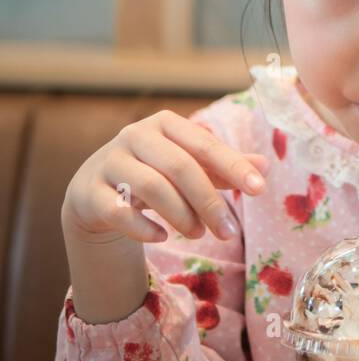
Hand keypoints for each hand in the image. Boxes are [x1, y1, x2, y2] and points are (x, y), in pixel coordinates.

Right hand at [62, 109, 268, 245]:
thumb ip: (223, 167)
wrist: (94, 190)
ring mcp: (110, 162)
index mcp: (165, 123)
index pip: (206, 144)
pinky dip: (144, 227)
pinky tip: (162, 237)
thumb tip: (265, 167)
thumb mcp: (188, 166)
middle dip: (209, 202)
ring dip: (181, 216)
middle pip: (180, 167)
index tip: (259, 189)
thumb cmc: (153, 173)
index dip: (234, 166)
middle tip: (228, 233)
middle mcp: (135, 135)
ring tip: (198, 235)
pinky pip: (119, 211)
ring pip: (152, 187)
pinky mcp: (91, 191)